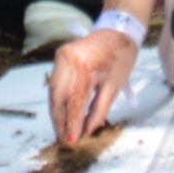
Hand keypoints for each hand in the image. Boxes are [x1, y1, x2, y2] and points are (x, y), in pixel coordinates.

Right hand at [48, 28, 140, 145]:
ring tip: (62, 129)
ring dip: (56, 112)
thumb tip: (86, 131)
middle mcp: (68, 61)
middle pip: (58, 98)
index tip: (72, 141)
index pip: (74, 102)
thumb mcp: (114, 88)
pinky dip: (57, 99)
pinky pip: (54, 82)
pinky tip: (61, 111)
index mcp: (85, 68)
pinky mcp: (59, 55)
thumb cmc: (120, 58)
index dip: (71, 124)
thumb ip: (99, 111)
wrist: (117, 31)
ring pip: (53, 92)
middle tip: (64, 139)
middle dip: (59, 121)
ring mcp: (61, 56)